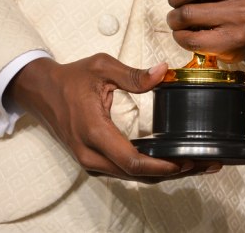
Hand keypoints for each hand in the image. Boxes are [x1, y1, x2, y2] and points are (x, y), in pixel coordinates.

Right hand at [6, 56, 212, 182]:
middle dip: (171, 173)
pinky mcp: (93, 160)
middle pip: (136, 174)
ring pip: (131, 177)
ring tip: (194, 165)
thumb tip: (163, 72)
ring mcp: (90, 161)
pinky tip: (169, 163)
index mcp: (93, 131)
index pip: (132, 160)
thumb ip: (133, 74)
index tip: (186, 161)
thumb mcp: (102, 67)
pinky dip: (149, 170)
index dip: (162, 165)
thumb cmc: (70, 78)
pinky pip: (124, 171)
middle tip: (203, 164)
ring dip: (162, 174)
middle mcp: (91, 154)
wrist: (41, 90)